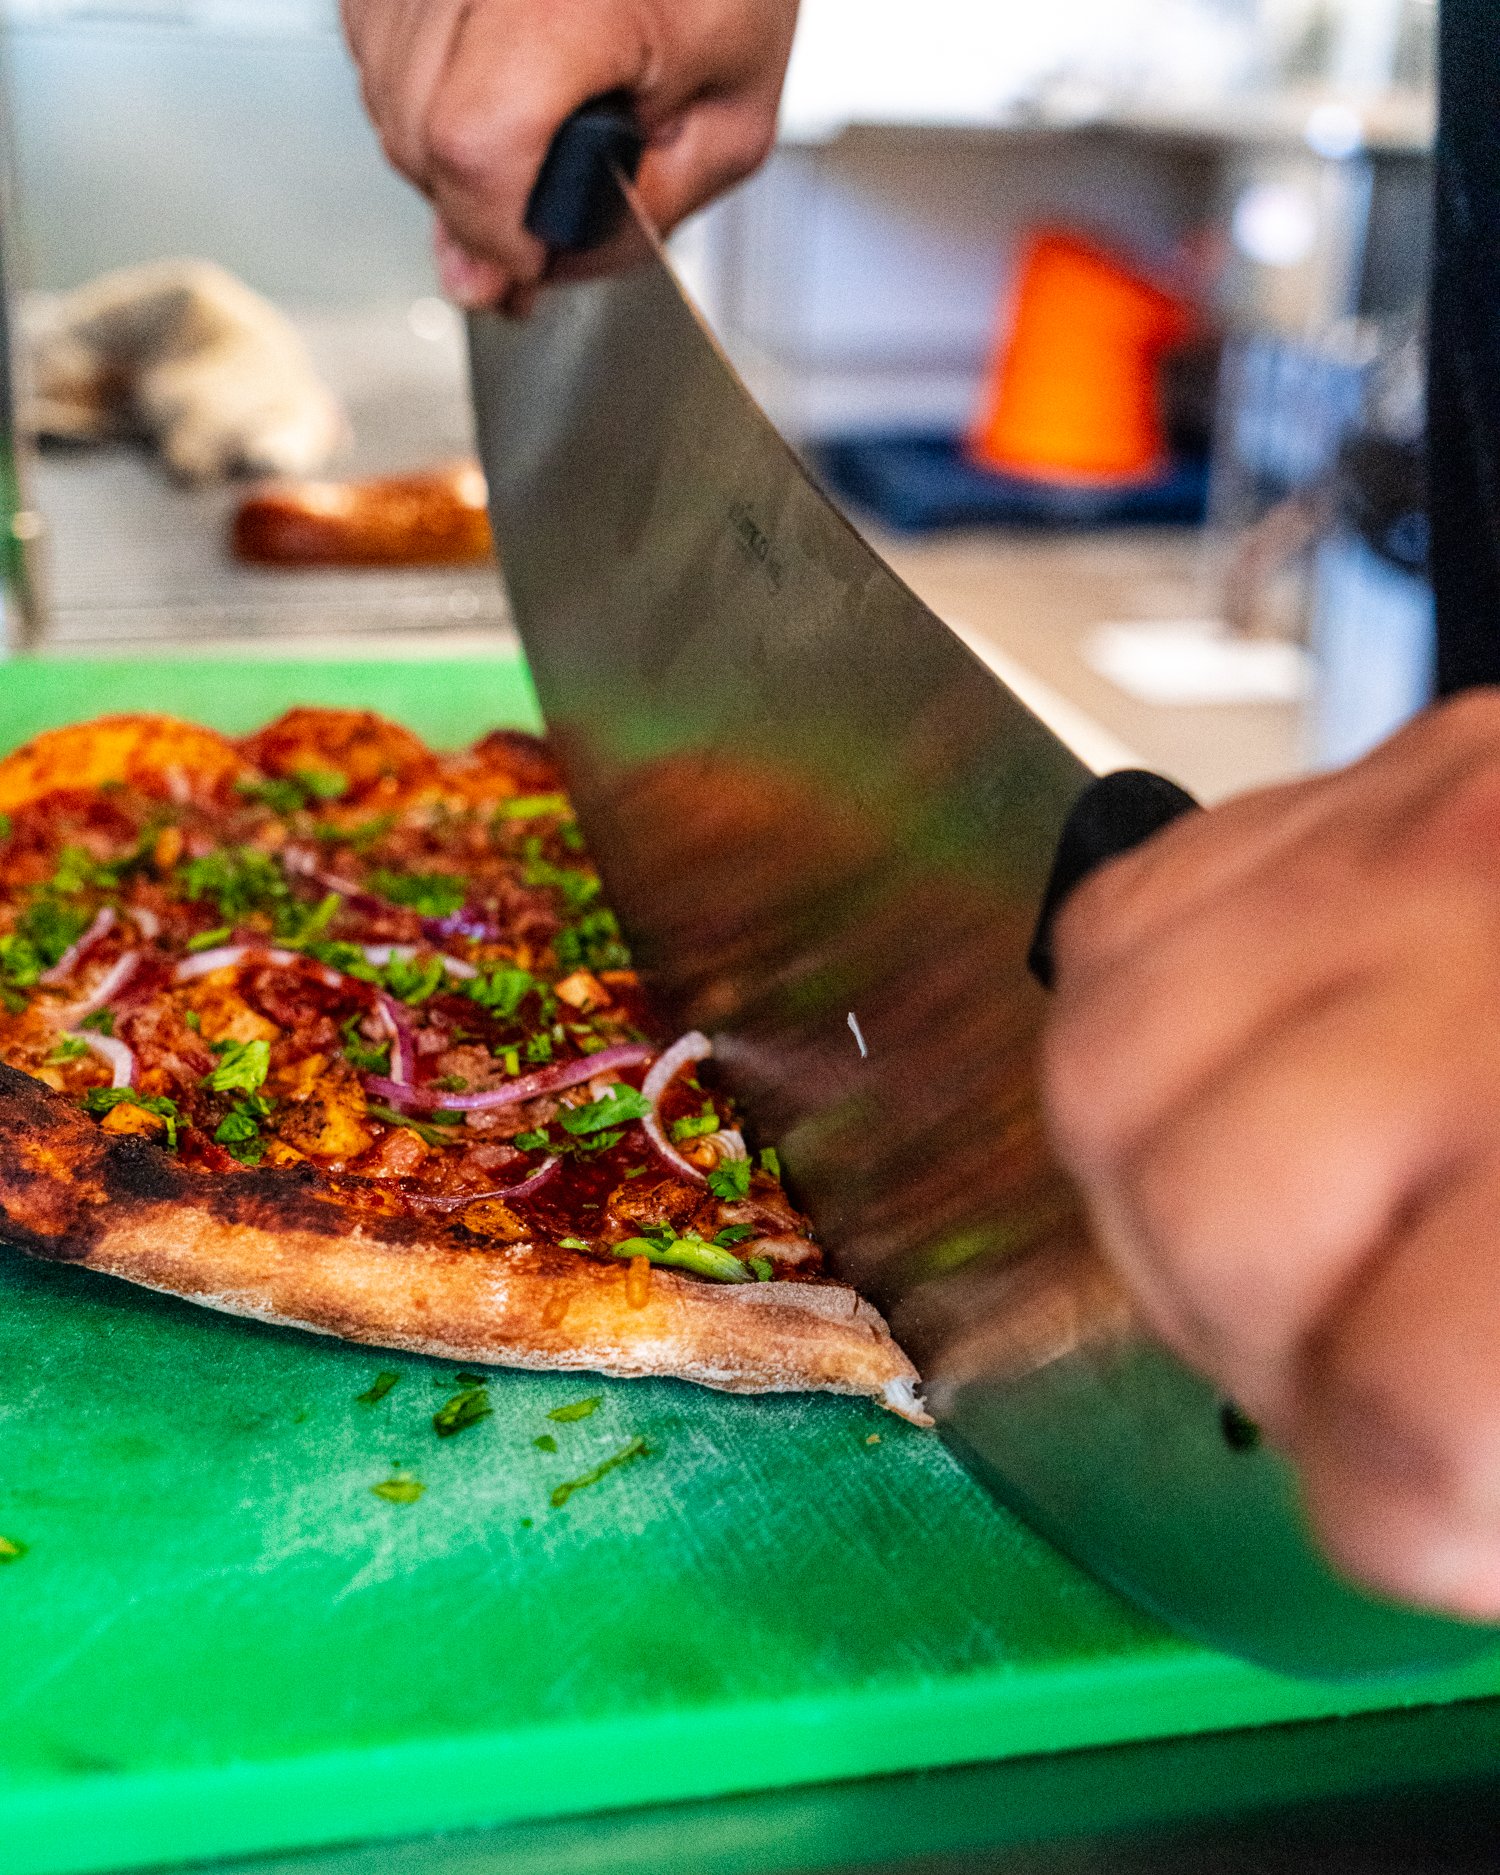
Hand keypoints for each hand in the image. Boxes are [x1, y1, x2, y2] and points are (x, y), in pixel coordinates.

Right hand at [341, 0, 797, 311]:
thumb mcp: (729, 124)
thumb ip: (634, 218)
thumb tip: (528, 279)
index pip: (474, 145)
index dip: (499, 232)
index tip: (536, 255)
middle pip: (416, 137)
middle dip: (479, 203)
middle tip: (552, 189)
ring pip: (387, 106)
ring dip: (451, 152)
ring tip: (538, 119)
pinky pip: (376, 57)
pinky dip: (428, 96)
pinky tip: (497, 80)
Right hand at [1042, 691, 1499, 1620]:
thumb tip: (1420, 1505)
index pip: (1410, 1405)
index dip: (1416, 1516)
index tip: (1451, 1500)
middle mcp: (1495, 951)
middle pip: (1214, 1223)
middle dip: (1262, 1343)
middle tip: (1360, 1350)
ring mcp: (1406, 842)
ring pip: (1113, 1075)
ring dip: (1169, 1196)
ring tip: (1292, 1216)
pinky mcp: (1343, 790)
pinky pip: (1117, 942)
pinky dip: (1154, 1044)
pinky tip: (1263, 1080)